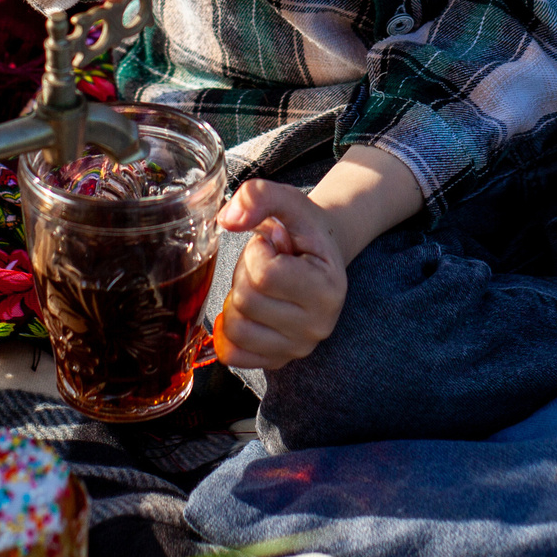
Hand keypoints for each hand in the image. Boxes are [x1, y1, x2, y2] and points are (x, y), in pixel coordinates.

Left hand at [213, 182, 348, 369]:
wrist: (320, 256)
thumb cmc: (303, 230)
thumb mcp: (288, 201)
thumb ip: (259, 195)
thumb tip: (228, 219)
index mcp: (328, 289)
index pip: (264, 275)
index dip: (256, 252)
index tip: (273, 246)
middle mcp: (318, 326)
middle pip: (245, 301)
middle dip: (244, 274)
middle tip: (265, 264)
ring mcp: (298, 349)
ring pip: (235, 328)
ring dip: (236, 300)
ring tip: (260, 286)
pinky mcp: (278, 361)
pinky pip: (233, 354)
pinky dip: (229, 331)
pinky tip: (248, 310)